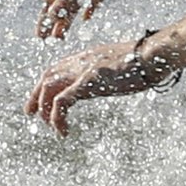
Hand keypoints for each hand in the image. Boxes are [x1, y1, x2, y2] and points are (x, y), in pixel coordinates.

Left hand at [24, 39, 173, 135]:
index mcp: (88, 56)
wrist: (154, 55)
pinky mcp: (88, 81)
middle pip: (48, 76)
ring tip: (50, 126)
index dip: (45, 83)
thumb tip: (107, 81)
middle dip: (36, 96)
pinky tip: (64, 131)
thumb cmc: (146, 61)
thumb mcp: (120, 66)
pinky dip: (57, 118)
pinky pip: (62, 101)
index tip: (41, 99)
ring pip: (49, 89)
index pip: (57, 67)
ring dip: (45, 109)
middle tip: (31, 114)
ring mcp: (83, 70)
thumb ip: (107, 73)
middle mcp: (81, 61)